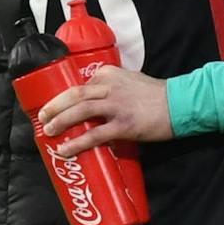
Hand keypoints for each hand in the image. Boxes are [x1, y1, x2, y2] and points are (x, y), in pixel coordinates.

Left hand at [36, 65, 175, 154]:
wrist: (180, 104)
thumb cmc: (157, 95)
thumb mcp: (131, 81)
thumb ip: (112, 88)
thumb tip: (96, 105)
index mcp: (109, 74)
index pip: (81, 84)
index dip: (64, 97)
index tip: (54, 107)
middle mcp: (110, 87)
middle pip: (73, 94)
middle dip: (54, 107)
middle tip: (43, 118)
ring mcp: (116, 106)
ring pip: (80, 111)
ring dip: (60, 121)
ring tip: (49, 132)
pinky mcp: (124, 125)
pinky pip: (94, 134)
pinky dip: (77, 142)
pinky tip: (66, 150)